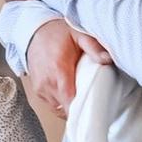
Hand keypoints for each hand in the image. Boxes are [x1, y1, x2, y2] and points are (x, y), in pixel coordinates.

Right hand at [22, 17, 89, 133]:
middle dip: (81, 107)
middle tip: (93, 100)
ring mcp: (41, 88)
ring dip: (70, 105)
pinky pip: (52, 105)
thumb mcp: (78, 34)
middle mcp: (47, 82)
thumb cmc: (57, 33)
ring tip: (81, 96)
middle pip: (66, 108)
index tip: (94, 110)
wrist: (35, 31)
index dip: (83, 109)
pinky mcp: (38, 90)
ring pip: (59, 109)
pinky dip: (62, 103)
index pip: (70, 101)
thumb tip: (107, 59)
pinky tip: (70, 94)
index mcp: (58, 70)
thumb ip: (93, 47)